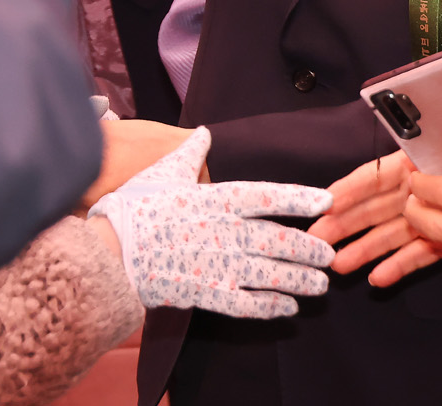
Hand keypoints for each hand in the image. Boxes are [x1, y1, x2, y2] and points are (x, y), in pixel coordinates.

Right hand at [88, 127, 336, 318]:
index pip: (267, 195)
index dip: (299, 197)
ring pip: (268, 273)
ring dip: (298, 280)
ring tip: (321, 286)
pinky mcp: (203, 291)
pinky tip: (289, 309)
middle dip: (308, 248)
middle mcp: (223, 231)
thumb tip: (203, 132)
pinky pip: (244, 303)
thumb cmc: (136, 207)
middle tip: (331, 255)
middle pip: (277, 240)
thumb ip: (191, 154)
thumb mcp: (165, 172)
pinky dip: (269, 307)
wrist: (109, 251)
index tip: (327, 200)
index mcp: (216, 199)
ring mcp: (215, 264)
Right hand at [310, 151, 441, 280]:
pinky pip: (417, 254)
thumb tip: (410, 190)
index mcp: (415, 164)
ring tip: (338, 265)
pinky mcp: (441, 243)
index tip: (325, 204)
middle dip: (344, 224)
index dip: (350, 190)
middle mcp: (415, 191)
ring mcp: (427, 219)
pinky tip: (377, 278)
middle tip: (315, 239)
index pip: (375, 177)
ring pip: (389, 234)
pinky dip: (398, 266)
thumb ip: (427, 171)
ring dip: (364, 250)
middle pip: (374, 208)